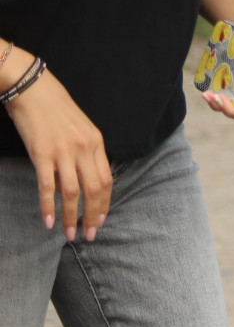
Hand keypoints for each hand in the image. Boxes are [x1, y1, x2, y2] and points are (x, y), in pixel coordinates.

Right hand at [5, 63, 110, 240]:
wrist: (35, 91)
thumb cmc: (57, 111)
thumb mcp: (80, 130)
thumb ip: (85, 153)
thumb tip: (85, 180)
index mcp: (96, 142)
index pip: (106, 180)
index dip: (105, 203)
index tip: (101, 220)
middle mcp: (84, 148)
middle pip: (94, 189)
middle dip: (93, 215)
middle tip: (89, 235)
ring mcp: (63, 152)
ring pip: (73, 192)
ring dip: (72, 216)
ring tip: (70, 234)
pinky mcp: (42, 154)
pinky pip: (48, 186)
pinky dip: (48, 206)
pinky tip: (48, 221)